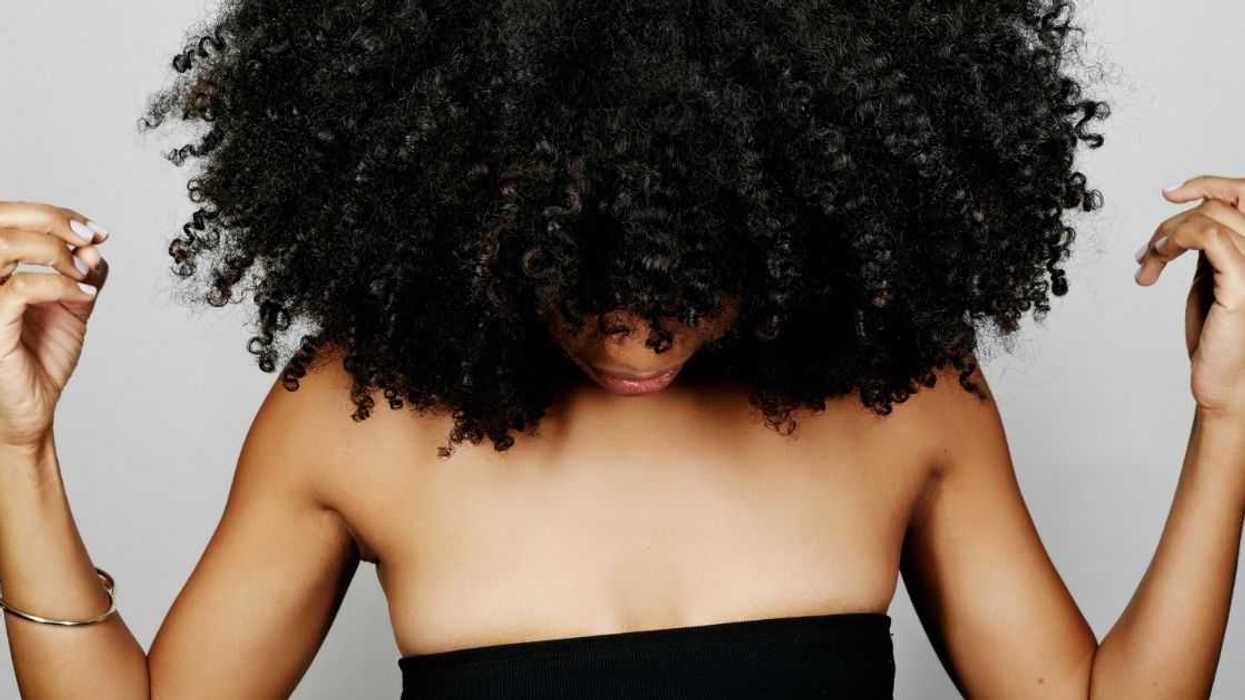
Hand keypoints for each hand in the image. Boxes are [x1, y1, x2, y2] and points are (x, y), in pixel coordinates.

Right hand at [0, 202, 109, 450]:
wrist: (32, 406)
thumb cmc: (42, 356)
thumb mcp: (71, 306)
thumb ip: (81, 274)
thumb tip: (92, 246)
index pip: (10, 218)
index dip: (54, 214)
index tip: (95, 231)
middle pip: (2, 220)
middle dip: (53, 220)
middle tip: (92, 237)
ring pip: (6, 246)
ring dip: (55, 250)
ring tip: (86, 271)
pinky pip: (20, 288)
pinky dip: (61, 284)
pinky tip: (86, 295)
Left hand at [1135, 176, 1244, 416]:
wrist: (1223, 381)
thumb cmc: (1218, 334)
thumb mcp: (1211, 279)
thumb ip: (1210, 247)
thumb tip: (1183, 220)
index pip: (1243, 193)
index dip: (1207, 182)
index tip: (1169, 193)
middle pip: (1218, 204)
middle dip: (1172, 220)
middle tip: (1146, 253)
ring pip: (1209, 218)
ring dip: (1166, 236)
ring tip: (1148, 263)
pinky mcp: (1243, 285)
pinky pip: (1211, 238)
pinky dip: (1178, 239)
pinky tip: (1158, 260)